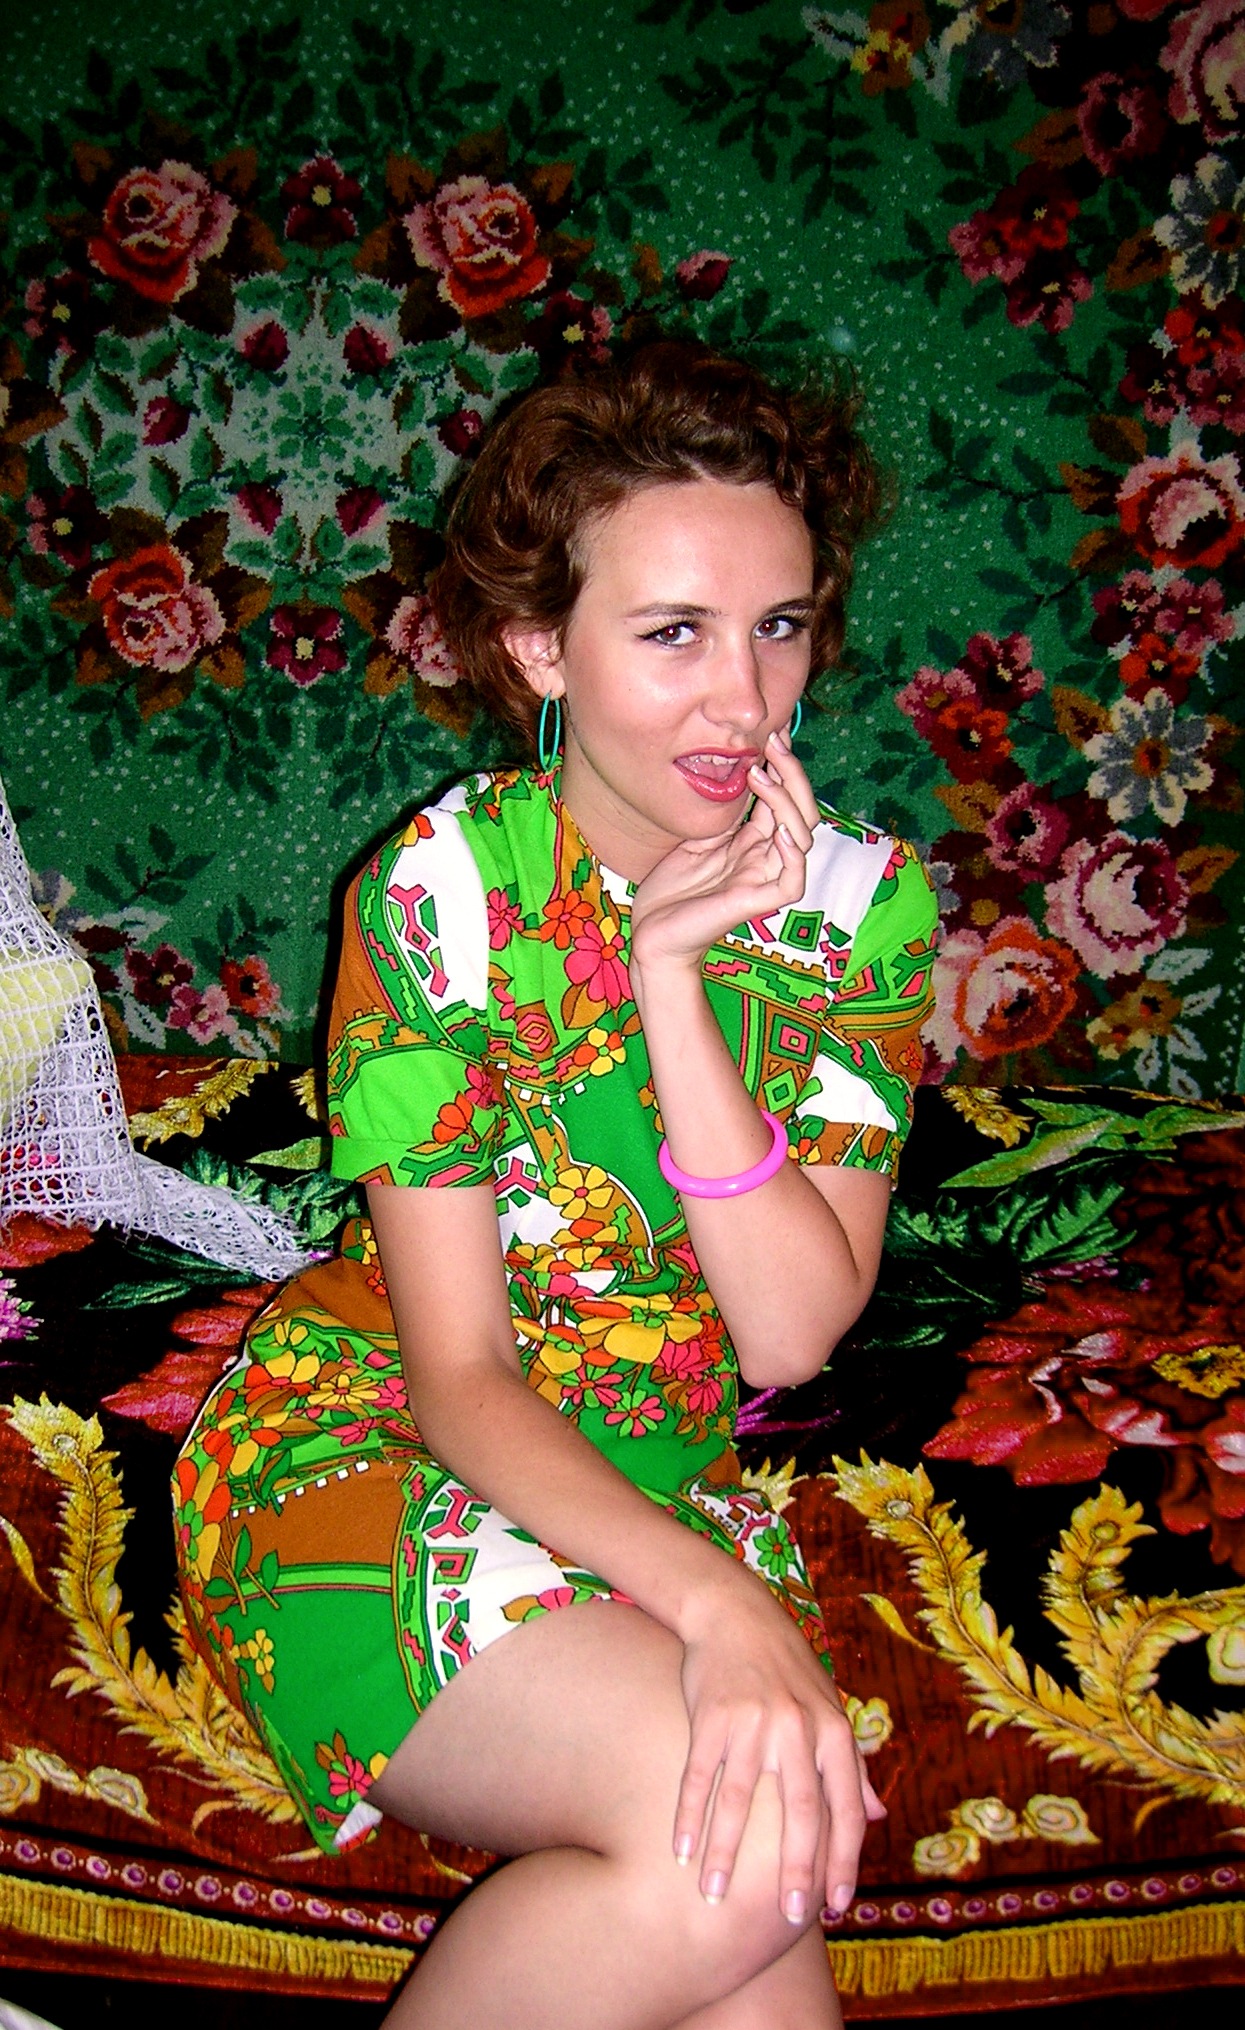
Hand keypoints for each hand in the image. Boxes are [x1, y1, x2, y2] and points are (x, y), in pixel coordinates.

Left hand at [629, 731, 821, 978]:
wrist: (652, 937)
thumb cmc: (671, 893)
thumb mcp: (696, 838)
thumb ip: (722, 813)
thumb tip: (736, 768)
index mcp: (753, 843)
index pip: (781, 797)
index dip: (782, 763)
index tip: (774, 729)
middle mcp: (765, 858)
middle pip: (801, 810)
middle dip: (791, 772)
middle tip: (771, 741)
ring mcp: (762, 880)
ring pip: (803, 836)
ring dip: (787, 801)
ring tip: (760, 774)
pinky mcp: (754, 904)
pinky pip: (792, 880)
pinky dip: (793, 854)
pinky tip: (781, 831)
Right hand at [673, 1578, 885, 1922]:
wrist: (736, 1614)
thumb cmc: (789, 1670)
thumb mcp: (830, 1709)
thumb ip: (853, 1765)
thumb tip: (876, 1817)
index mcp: (832, 1731)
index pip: (845, 1807)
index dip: (844, 1860)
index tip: (835, 1906)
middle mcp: (798, 1728)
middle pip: (800, 1811)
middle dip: (796, 1869)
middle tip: (788, 1917)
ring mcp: (753, 1722)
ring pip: (741, 1801)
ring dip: (727, 1855)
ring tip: (715, 1899)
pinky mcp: (712, 1716)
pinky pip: (698, 1776)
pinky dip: (688, 1817)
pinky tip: (680, 1852)